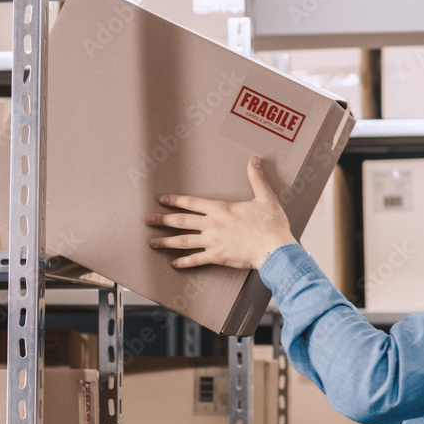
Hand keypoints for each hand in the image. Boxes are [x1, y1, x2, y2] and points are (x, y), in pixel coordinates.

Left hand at [146, 156, 296, 269]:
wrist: (275, 249)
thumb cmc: (271, 225)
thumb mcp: (266, 197)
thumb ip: (257, 178)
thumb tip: (254, 160)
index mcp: (221, 209)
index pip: (192, 203)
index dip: (175, 200)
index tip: (162, 199)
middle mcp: (213, 225)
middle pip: (182, 222)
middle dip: (162, 220)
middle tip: (148, 220)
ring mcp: (213, 242)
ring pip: (183, 241)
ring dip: (166, 242)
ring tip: (153, 242)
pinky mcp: (218, 257)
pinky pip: (196, 260)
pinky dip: (184, 262)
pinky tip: (175, 263)